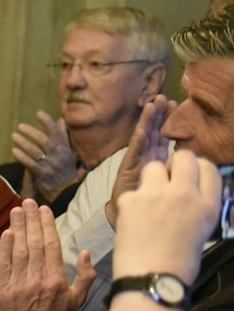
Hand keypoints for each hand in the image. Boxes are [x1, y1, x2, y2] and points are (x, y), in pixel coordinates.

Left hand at [0, 201, 94, 310]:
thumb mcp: (77, 299)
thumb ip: (85, 276)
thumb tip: (84, 252)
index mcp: (56, 278)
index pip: (51, 246)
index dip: (47, 225)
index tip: (44, 209)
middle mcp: (38, 277)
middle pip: (34, 243)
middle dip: (31, 220)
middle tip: (28, 202)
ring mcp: (19, 282)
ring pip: (19, 250)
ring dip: (18, 228)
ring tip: (16, 210)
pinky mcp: (2, 288)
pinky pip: (4, 264)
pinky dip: (4, 248)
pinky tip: (5, 232)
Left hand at [9, 111, 80, 200]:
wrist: (67, 191)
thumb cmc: (65, 169)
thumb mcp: (68, 152)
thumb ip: (63, 136)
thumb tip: (61, 120)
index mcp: (65, 149)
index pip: (57, 132)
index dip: (47, 122)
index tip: (38, 113)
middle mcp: (59, 156)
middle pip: (44, 140)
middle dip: (31, 132)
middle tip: (20, 126)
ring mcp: (50, 165)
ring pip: (36, 151)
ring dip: (23, 142)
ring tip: (14, 136)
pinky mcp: (42, 175)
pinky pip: (31, 164)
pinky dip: (22, 156)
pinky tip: (14, 151)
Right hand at [107, 95, 170, 228]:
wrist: (125, 214)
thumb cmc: (143, 196)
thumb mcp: (161, 177)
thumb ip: (169, 164)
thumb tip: (185, 152)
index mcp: (156, 156)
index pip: (163, 133)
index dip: (168, 119)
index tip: (176, 104)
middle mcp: (145, 155)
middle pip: (153, 130)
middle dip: (157, 114)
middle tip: (162, 97)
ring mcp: (136, 160)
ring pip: (143, 138)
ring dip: (147, 121)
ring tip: (151, 106)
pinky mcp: (127, 169)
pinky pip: (134, 153)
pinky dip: (138, 142)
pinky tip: (142, 131)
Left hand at [113, 150, 224, 282]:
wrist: (150, 277)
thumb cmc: (178, 262)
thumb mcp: (202, 230)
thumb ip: (199, 205)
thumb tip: (192, 190)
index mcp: (207, 204)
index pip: (208, 167)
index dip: (197, 168)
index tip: (189, 176)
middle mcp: (184, 194)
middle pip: (183, 157)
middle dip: (176, 163)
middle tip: (169, 178)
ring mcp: (156, 194)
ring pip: (154, 166)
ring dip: (152, 177)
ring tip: (150, 197)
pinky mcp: (130, 199)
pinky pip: (132, 190)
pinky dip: (132, 201)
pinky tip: (134, 218)